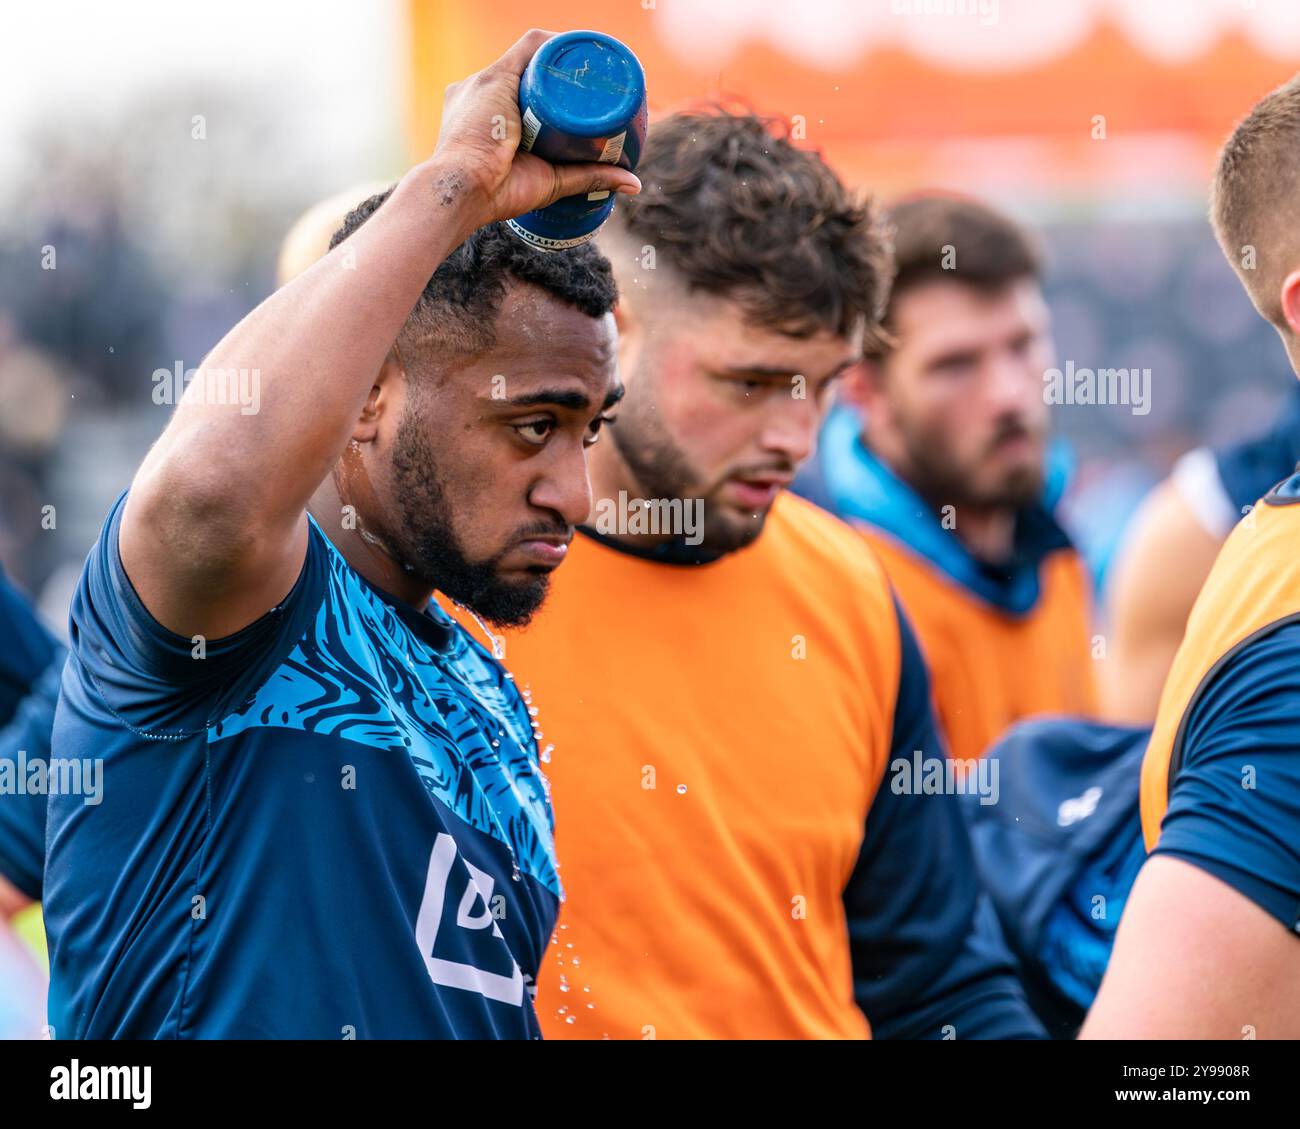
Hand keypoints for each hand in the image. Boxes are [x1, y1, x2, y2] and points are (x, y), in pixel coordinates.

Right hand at [431, 29, 640, 230]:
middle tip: (596, 89)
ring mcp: (486, 82)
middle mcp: (480, 93)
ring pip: (533, 57)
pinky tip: (579, 51)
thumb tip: (633, 185)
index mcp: (484, 117)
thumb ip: (588, 179)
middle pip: (530, 74)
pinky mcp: (495, 76)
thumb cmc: (496, 192)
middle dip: (563, 77)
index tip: (582, 105)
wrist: (462, 189)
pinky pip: (530, 46)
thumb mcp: (550, 181)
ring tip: (594, 71)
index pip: (524, 94)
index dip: (555, 95)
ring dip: (564, 59)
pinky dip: (556, 44)